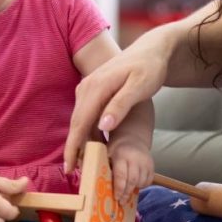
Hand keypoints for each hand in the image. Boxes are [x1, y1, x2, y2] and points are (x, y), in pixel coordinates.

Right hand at [65, 38, 168, 173]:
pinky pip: (87, 113)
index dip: (73, 146)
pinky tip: (94, 144)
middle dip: (73, 147)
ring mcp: (88, 87)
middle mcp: (87, 86)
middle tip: (73, 171)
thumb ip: (120, 106)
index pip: (80, 122)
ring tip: (84, 163)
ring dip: (81, 140)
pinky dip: (88, 130)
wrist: (151, 50)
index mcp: (97, 86)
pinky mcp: (93, 90)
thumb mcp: (139, 87)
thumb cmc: (149, 68)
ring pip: (80, 119)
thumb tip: (102, 127)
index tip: (69, 166)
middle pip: (76, 122)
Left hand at [108, 138, 153, 204]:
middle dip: (126, 193)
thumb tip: (98, 184)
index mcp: (121, 155)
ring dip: (133, 190)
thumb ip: (104, 165)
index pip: (121, 175)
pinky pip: (148, 180)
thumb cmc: (116, 149)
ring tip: (127, 194)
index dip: (119, 188)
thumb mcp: (107, 153)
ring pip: (141, 182)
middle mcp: (135, 158)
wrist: (132, 138)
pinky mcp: (152, 166)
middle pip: (132, 180)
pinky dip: (141, 186)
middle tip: (121, 202)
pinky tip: (134, 186)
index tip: (116, 198)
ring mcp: (145, 162)